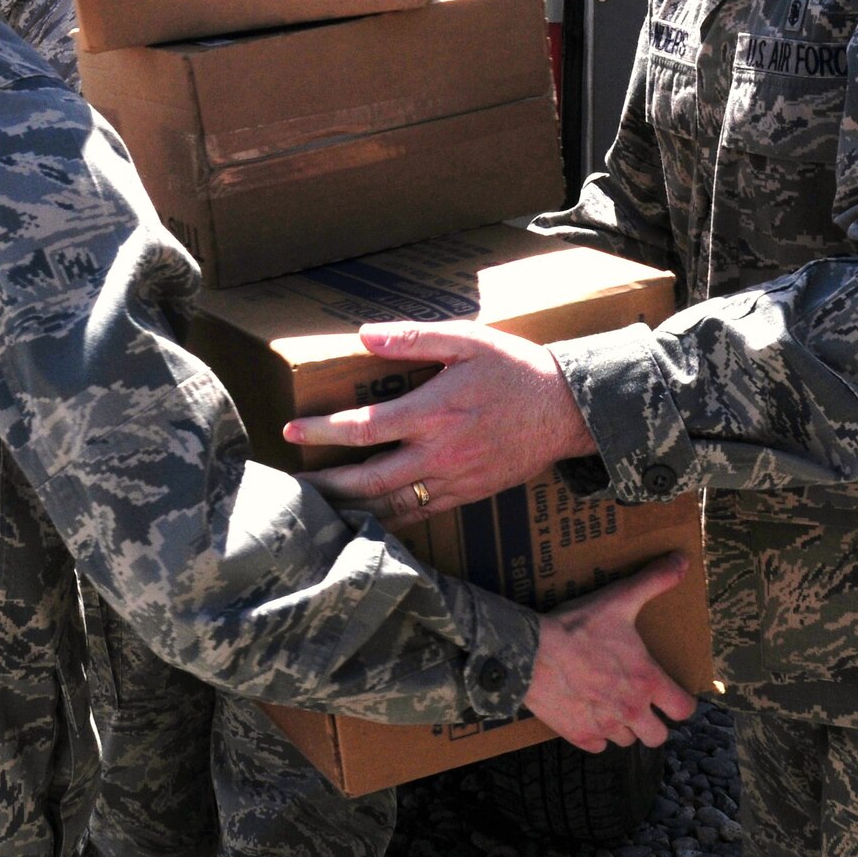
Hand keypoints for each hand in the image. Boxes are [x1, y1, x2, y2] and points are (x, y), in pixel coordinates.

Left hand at [287, 322, 595, 530]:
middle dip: (327, 483)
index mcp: (433, 413)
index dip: (321, 433)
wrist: (566, 410)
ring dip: (352, 507)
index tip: (290, 431)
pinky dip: (387, 521)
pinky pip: (419, 515)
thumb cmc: (515, 368)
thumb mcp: (467, 340)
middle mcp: (439, 453)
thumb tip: (365, 335)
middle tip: (295, 483)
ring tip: (321, 503)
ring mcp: (453, 480)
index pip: (362, 429)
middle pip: (368, 480)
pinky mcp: (467, 494)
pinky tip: (367, 517)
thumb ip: (414, 338)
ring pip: (390, 506)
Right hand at [521, 553, 698, 750]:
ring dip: (622, 727)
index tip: (671, 695)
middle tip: (640, 703)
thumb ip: (654, 581)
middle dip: (652, 723)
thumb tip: (683, 560)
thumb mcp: (619, 599)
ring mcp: (604, 726)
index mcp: (647, 682)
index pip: (684, 711)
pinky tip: (586, 712)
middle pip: (657, 737)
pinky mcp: (578, 735)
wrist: (531, 651)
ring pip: (626, 741)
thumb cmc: (577, 627)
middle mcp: (631, 711)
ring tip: (611, 705)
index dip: (681, 703)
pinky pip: (597, 746)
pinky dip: (594, 734)